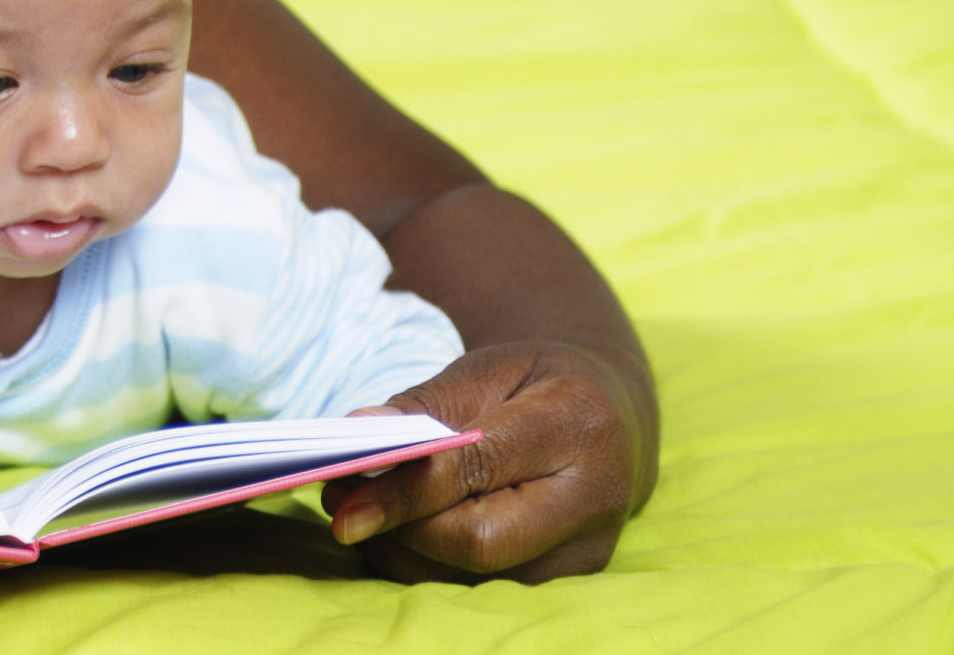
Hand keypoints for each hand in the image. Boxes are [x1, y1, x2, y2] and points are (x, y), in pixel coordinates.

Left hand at [321, 340, 656, 582]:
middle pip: (479, 540)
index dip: (406, 488)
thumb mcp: (486, 368)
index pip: (481, 467)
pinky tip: (395, 528)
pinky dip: (423, 561)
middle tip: (339, 499)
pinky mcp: (567, 580)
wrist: (614, 418)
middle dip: (399, 526)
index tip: (342, 496)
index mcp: (578, 424)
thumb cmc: (539, 383)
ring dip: (401, 547)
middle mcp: (593, 500)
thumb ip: (425, 404)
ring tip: (358, 506)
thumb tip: (361, 432)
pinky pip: (478, 585)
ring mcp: (585, 551)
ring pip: (472, 574)